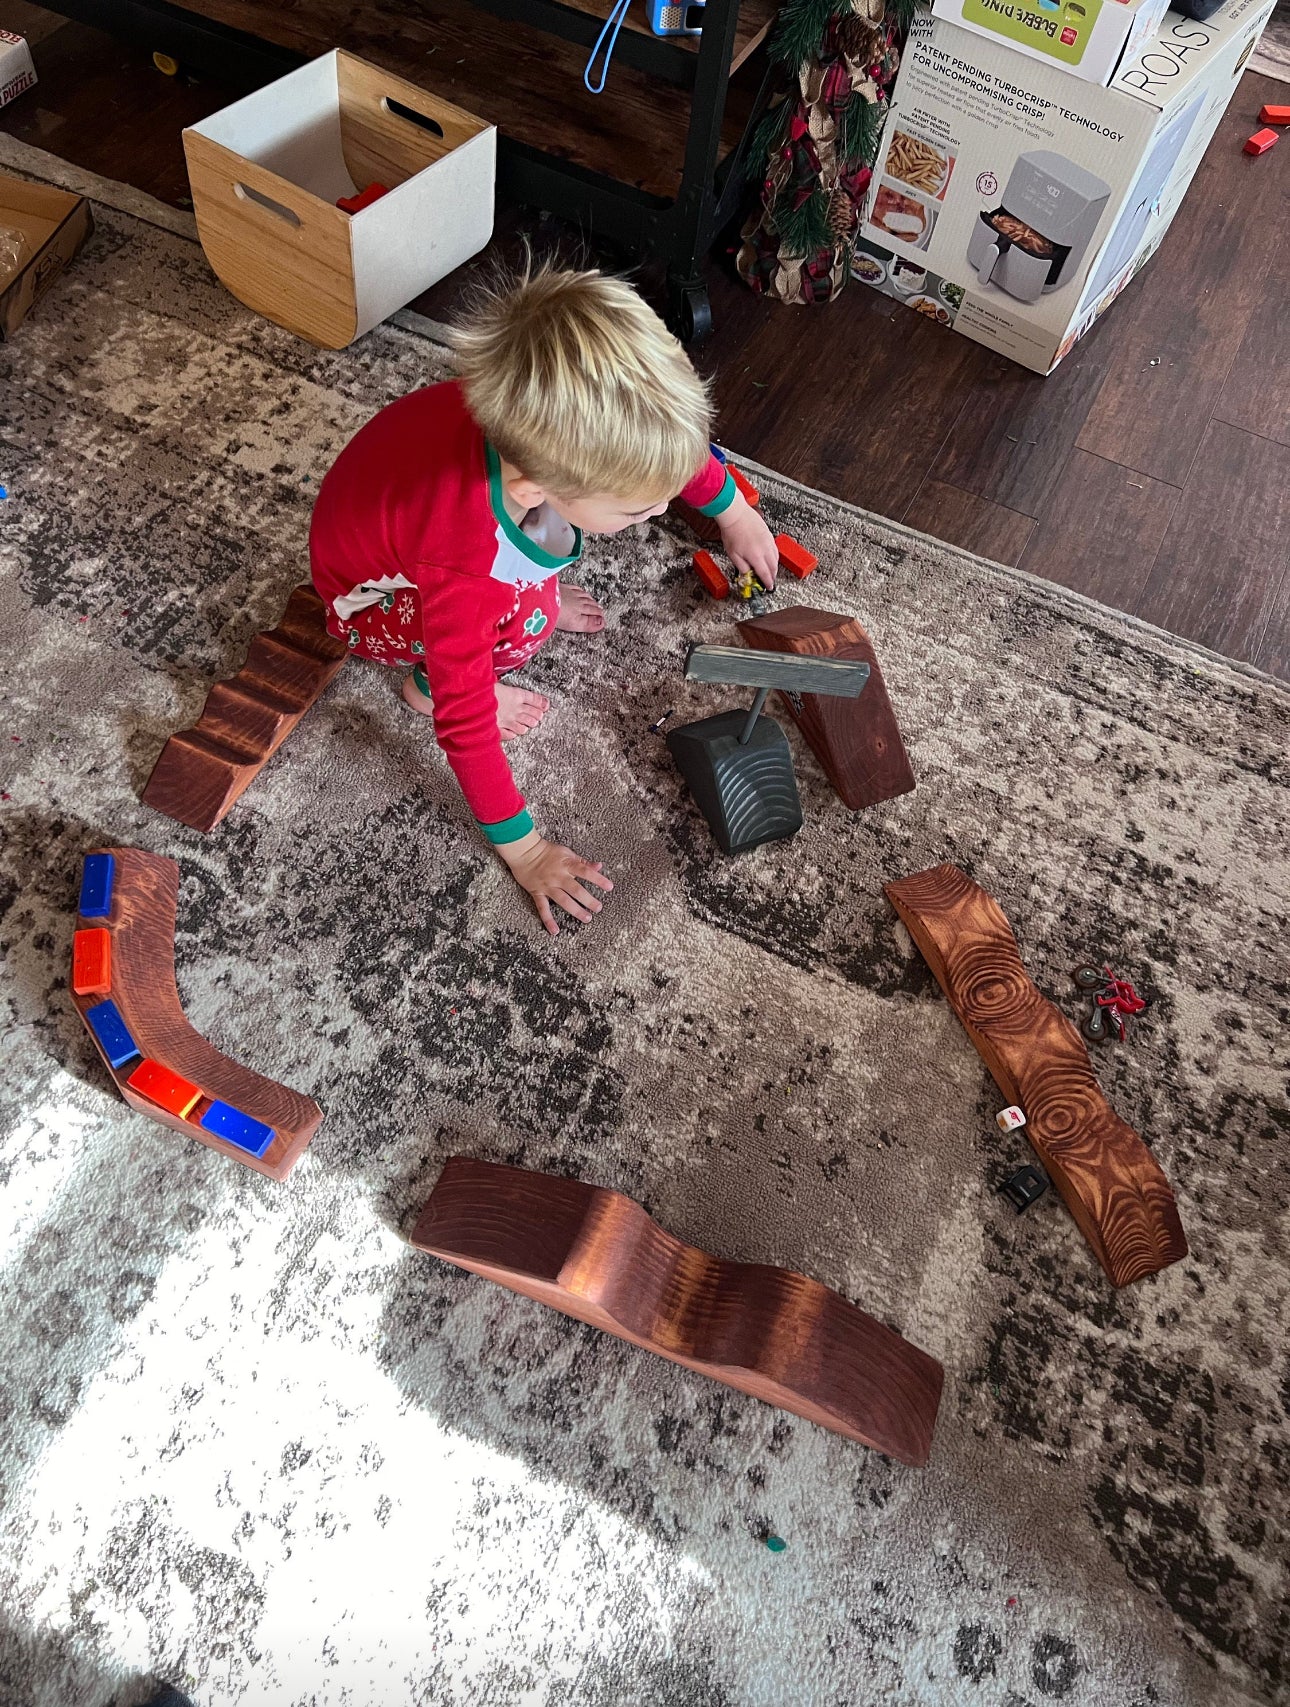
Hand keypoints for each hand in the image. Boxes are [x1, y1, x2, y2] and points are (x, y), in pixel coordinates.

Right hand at [497, 829, 612, 935]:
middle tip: (598, 908)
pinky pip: (543, 908)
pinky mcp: (537, 893)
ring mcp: (547, 886)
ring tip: (587, 918)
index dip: (598, 879)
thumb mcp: (567, 853)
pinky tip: (555, 931)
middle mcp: (558, 876)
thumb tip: (599, 866)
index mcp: (567, 865)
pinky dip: (548, 920)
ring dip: (576, 910)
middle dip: (589, 900)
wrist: (524, 851)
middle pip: (576, 890)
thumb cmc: (547, 851)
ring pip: (563, 901)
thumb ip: (583, 862)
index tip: (610, 887)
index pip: (586, 872)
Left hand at [717, 492, 778, 589]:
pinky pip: (775, 549)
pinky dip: (774, 556)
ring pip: (776, 558)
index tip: (768, 587)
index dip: (767, 583)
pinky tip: (770, 557)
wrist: (735, 514)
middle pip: (773, 567)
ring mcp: (768, 541)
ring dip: (774, 567)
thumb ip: (742, 567)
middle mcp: (765, 549)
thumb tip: (747, 575)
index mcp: (756, 556)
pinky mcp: (769, 534)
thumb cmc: (732, 532)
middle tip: (769, 581)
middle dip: (772, 576)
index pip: (765, 574)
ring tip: (770, 571)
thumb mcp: (733, 555)